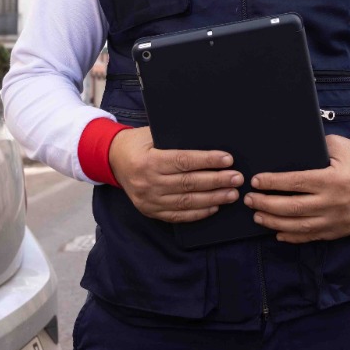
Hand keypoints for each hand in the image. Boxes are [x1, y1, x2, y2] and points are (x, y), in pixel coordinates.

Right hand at [108, 126, 243, 222]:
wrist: (112, 159)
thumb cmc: (138, 142)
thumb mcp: (152, 133)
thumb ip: (176, 137)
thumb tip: (208, 136)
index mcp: (148, 161)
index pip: (183, 161)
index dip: (207, 160)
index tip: (228, 159)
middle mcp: (147, 182)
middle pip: (188, 183)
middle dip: (216, 181)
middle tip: (237, 178)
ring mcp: (148, 200)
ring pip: (186, 202)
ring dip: (212, 199)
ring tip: (231, 194)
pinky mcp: (150, 211)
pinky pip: (178, 216)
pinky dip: (198, 213)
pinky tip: (214, 207)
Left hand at [245, 136, 349, 243]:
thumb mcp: (335, 145)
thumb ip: (311, 150)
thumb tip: (282, 153)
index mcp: (332, 179)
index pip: (295, 183)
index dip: (272, 183)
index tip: (255, 181)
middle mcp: (335, 202)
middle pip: (293, 208)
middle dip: (266, 204)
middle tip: (249, 200)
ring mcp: (339, 219)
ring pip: (300, 226)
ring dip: (274, 223)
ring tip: (257, 217)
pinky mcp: (342, 230)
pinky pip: (313, 236)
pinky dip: (293, 236)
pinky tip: (277, 232)